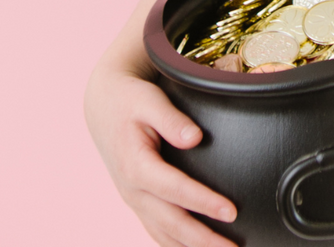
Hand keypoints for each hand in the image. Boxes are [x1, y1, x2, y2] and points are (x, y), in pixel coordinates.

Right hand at [85, 58, 237, 246]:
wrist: (103, 106)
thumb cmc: (129, 100)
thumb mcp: (149, 101)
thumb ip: (172, 120)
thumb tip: (195, 138)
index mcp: (136, 167)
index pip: (175, 191)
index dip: (203, 202)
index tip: (230, 211)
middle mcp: (133, 191)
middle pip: (170, 224)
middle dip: (202, 240)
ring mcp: (134, 200)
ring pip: (163, 234)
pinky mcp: (138, 202)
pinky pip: (157, 230)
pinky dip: (176, 244)